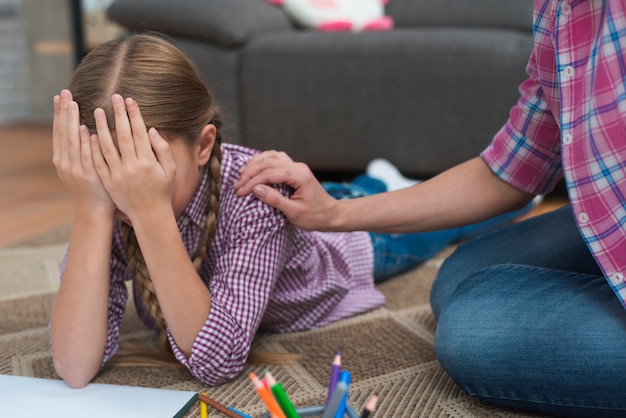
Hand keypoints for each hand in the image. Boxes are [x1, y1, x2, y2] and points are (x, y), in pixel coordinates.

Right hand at [52, 89, 114, 214]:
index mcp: (62, 159)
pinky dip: (85, 143)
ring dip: (72, 122)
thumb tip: (82, 127)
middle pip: (63, 133)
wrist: (95, 210)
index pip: (59, 131)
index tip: (60, 96)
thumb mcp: (79, 166)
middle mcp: (65, 163)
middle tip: (65, 92)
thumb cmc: (92, 185)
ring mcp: (76, 170)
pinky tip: (87, 129)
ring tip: (73, 104)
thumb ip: (79, 149)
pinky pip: (87, 156)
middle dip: (63, 112)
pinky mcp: (89, 176)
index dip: (59, 113)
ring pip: (72, 142)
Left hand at [90, 94, 176, 222]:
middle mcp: (132, 167)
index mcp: (148, 162)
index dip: (134, 115)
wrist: (149, 215)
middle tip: (113, 97)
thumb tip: (151, 130)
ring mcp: (118, 175)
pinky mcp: (109, 182)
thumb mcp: (170, 170)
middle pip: (123, 135)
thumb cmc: (162, 190)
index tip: (129, 100)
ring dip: (101, 127)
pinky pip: (99, 162)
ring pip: (107, 146)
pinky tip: (90, 134)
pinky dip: (94, 148)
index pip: (139, 133)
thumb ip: (163, 149)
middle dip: (118, 114)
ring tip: (97, 111)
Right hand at [234, 151, 338, 230]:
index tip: (240, 192)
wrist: (331, 214)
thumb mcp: (294, 213)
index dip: (252, 182)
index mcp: (300, 176)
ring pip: (271, 156)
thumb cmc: (315, 216)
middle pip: (268, 162)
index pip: (270, 173)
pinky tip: (254, 168)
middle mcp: (298, 167)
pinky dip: (262, 161)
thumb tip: (256, 189)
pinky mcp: (294, 169)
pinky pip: (276, 158)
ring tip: (241, 174)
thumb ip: (275, 200)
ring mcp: (297, 166)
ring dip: (254, 164)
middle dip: (250, 173)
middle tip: (237, 186)